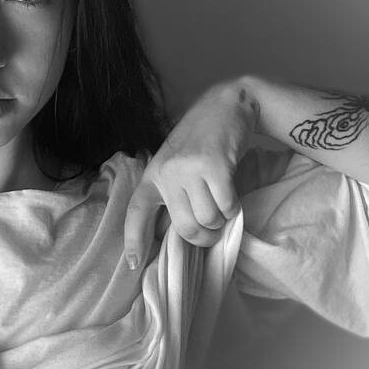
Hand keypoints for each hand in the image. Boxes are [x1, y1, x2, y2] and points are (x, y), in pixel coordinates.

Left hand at [123, 80, 259, 262]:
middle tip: (212, 231)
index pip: (137, 212)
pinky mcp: (214, 166)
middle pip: (184, 227)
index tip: (134, 265)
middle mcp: (167, 173)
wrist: (226, 104)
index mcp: (153, 174)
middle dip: (203, 237)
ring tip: (222, 205)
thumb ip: (172, 192)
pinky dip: (234, 209)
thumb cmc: (202, 139)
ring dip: (221, 221)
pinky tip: (232, 195)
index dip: (134, 241)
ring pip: (207, 220)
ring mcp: (189, 169)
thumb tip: (176, 233)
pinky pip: (226, 206)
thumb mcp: (176, 163)